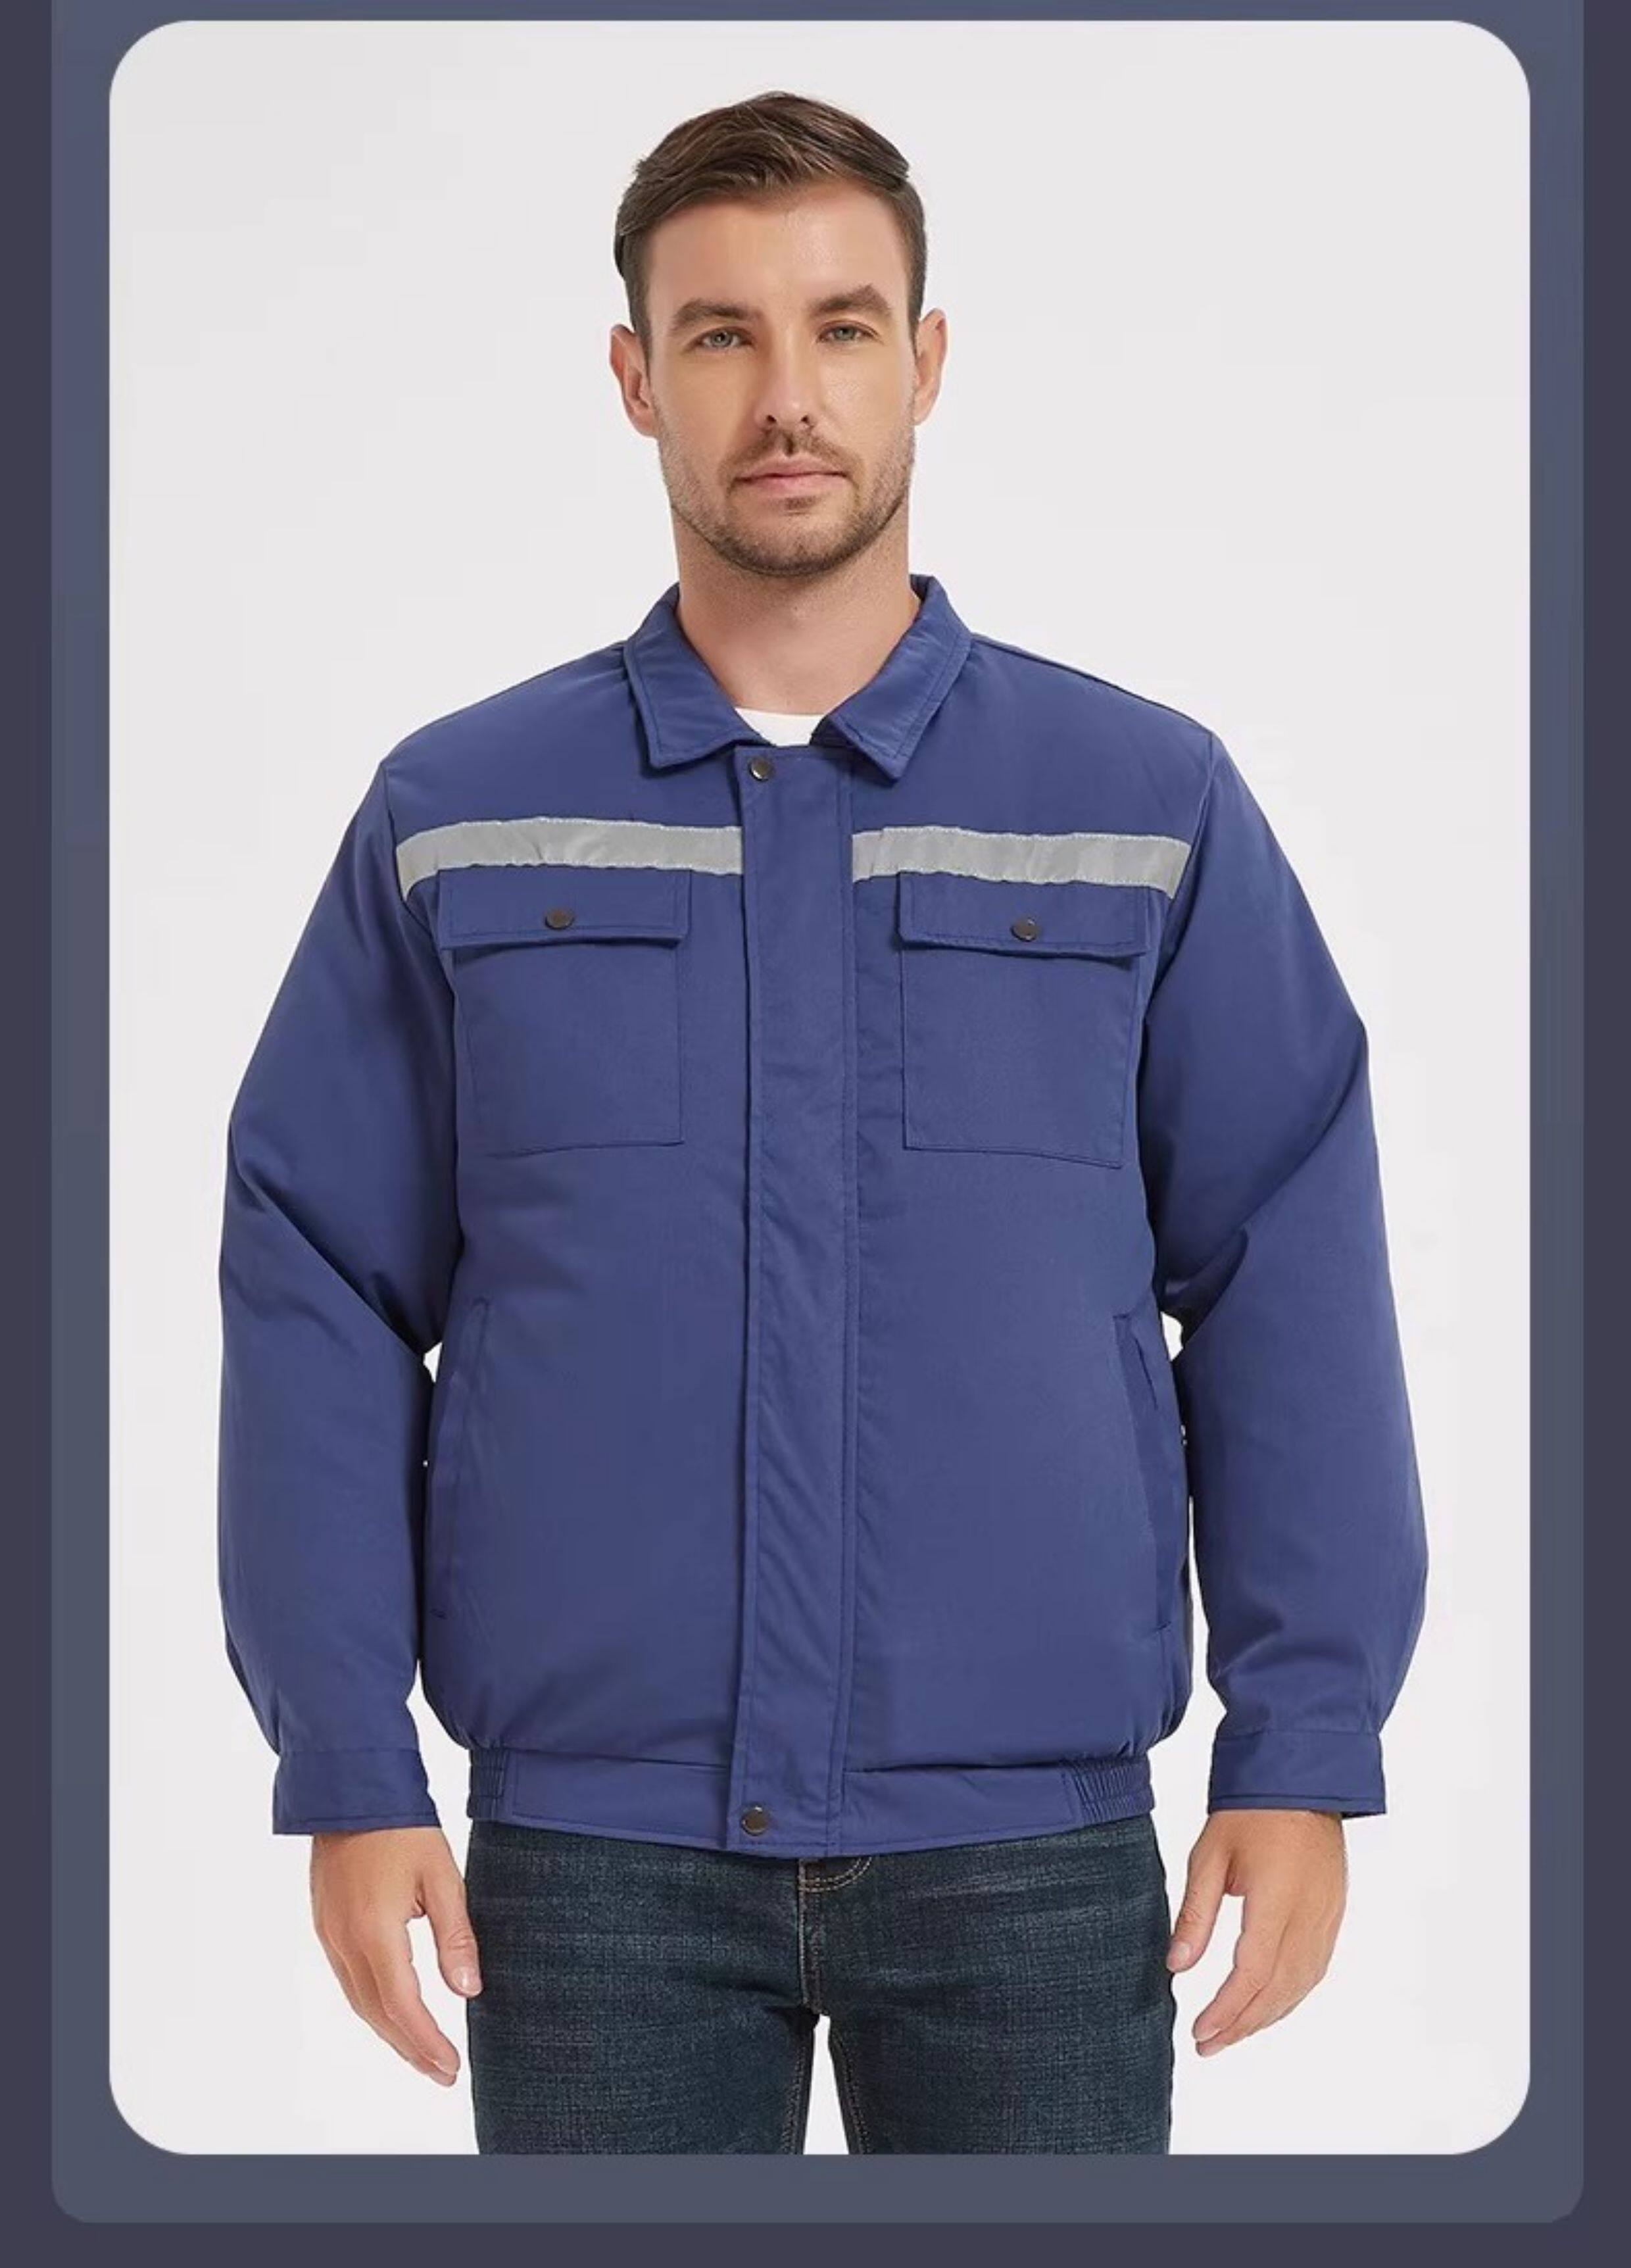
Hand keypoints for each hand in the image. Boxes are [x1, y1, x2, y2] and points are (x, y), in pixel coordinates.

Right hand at [309, 1825, 482, 2085]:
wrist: (350, 1790)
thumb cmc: (401, 1827)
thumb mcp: (441, 1876)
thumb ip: (454, 1935)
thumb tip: (468, 1989)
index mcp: (374, 1930)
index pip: (402, 2005)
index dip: (426, 2042)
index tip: (451, 2066)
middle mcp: (344, 1941)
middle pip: (377, 2014)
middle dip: (410, 2049)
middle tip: (442, 2072)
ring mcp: (329, 1935)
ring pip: (359, 2002)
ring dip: (390, 2032)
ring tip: (423, 2053)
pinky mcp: (325, 1926)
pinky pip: (348, 1981)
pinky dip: (373, 2006)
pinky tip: (393, 2012)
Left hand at [1166, 1809, 1346, 2055]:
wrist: (1302, 1776)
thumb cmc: (1251, 1810)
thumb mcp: (1210, 1855)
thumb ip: (1195, 1914)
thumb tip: (1176, 1967)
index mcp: (1276, 1901)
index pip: (1252, 1974)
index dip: (1226, 2011)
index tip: (1199, 2032)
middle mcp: (1309, 1916)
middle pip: (1279, 1990)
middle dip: (1242, 2025)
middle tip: (1208, 2045)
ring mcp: (1327, 1917)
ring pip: (1301, 1985)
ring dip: (1267, 2016)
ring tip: (1231, 2032)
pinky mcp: (1334, 1913)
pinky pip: (1315, 1969)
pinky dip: (1289, 1995)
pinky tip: (1268, 2004)